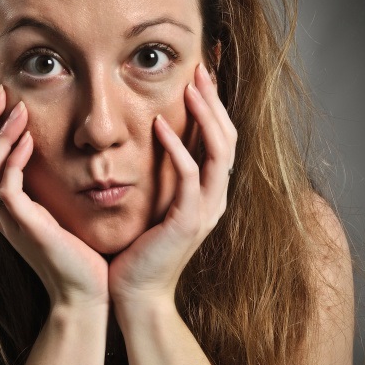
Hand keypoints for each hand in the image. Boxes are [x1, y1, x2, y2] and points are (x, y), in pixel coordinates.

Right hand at [0, 85, 108, 309]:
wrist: (84, 294)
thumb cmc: (78, 255)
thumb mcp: (59, 211)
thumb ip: (49, 185)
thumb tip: (59, 152)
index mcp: (2, 206)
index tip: (3, 97)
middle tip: (0, 91)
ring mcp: (6, 219)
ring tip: (18, 111)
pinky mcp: (24, 226)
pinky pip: (6, 187)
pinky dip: (13, 160)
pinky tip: (29, 141)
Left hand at [108, 62, 236, 310]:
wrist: (136, 295)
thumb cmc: (139, 251)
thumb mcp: (154, 204)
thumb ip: (160, 176)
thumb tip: (150, 141)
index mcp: (209, 193)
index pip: (222, 140)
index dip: (216, 106)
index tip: (202, 74)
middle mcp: (215, 198)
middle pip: (228, 138)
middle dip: (215, 101)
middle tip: (200, 69)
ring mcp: (206, 210)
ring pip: (218, 152)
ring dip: (205, 116)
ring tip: (190, 87)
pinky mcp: (188, 221)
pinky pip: (189, 176)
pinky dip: (178, 148)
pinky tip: (161, 126)